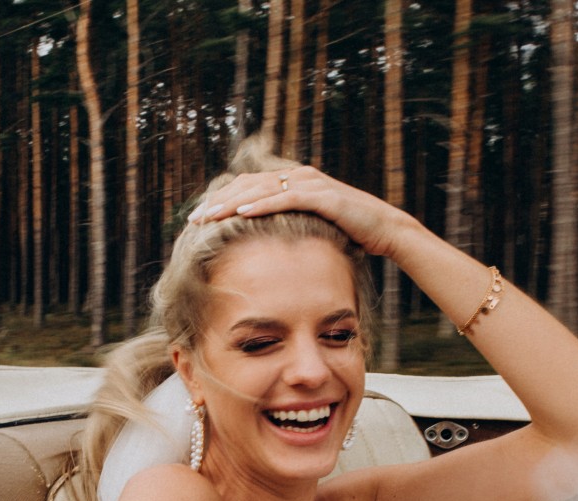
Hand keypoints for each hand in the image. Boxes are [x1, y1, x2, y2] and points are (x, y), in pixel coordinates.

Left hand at [187, 166, 411, 260]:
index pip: (246, 187)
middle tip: (193, 220)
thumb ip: (286, 229)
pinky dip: (262, 205)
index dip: (221, 201)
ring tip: (208, 217)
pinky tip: (241, 214)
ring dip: (231, 203)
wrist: (385, 229)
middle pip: (247, 186)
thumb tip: (259, 247)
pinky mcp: (323, 196)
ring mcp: (309, 183)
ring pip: (261, 190)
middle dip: (217, 202)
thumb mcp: (309, 229)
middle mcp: (296, 176)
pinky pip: (286, 198)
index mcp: (290, 182)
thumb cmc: (347, 233)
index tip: (198, 219)